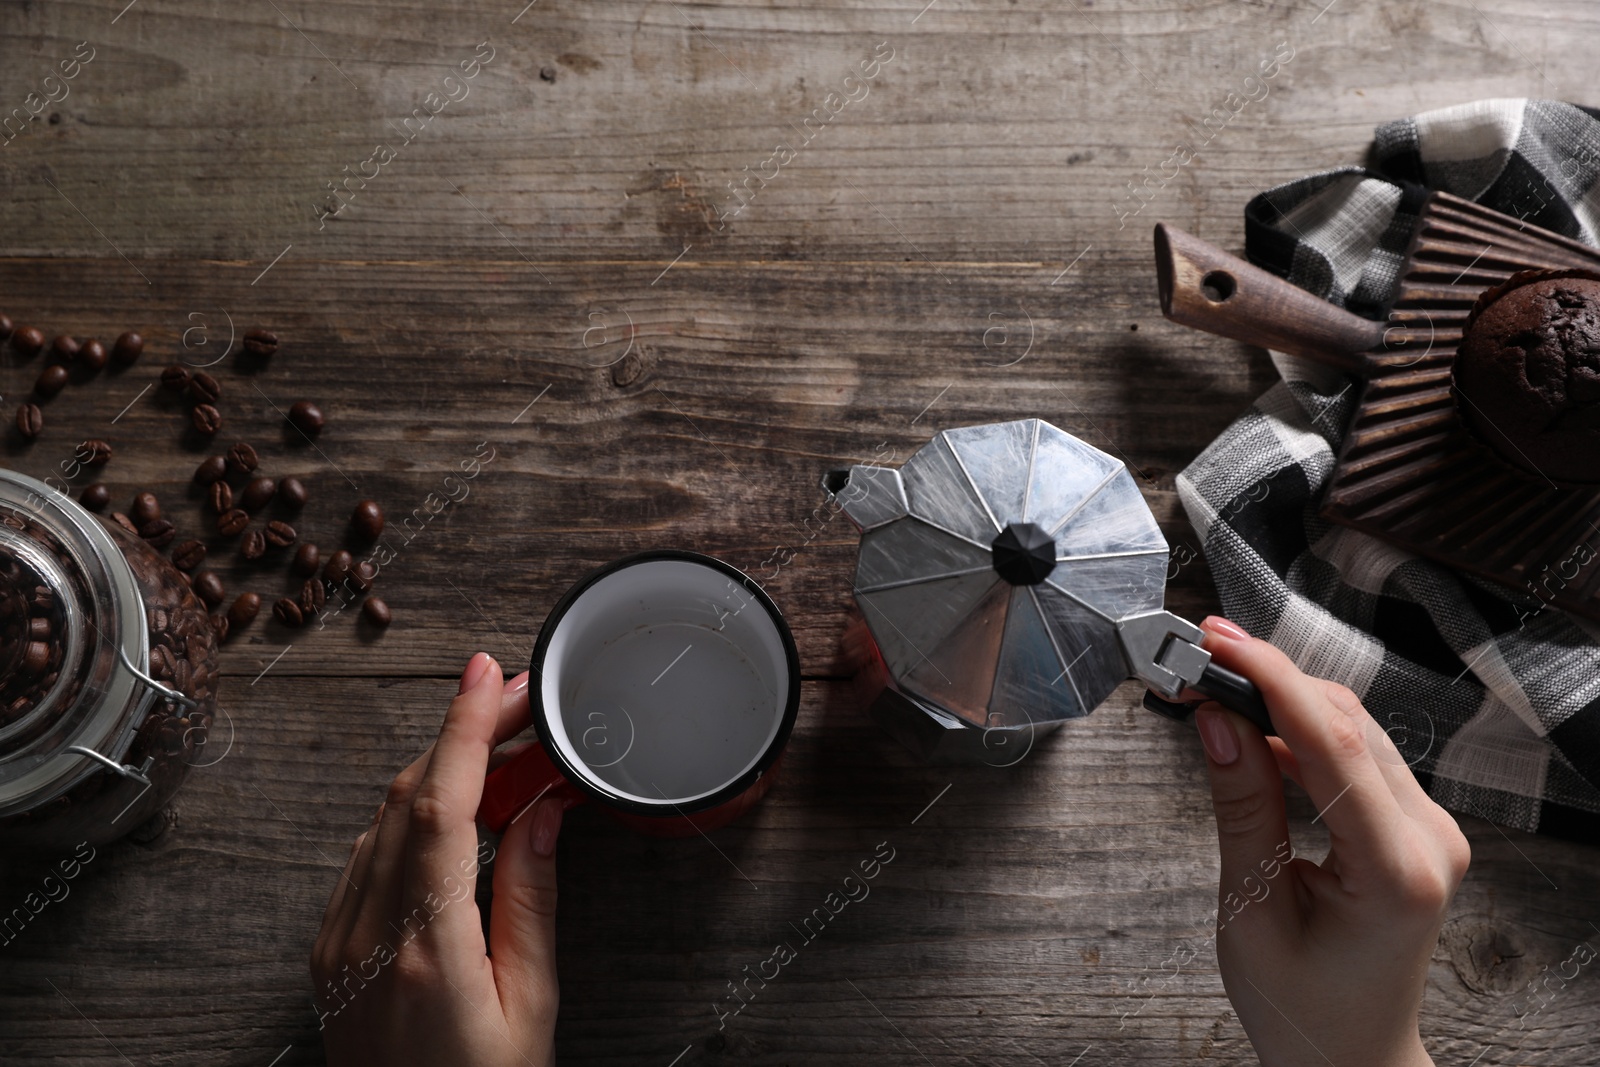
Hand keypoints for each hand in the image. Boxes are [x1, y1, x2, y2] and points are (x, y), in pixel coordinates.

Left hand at [312, 652, 571, 1066]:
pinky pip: (370, 857)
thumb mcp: (531, 1003)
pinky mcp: (332, 952)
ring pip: (385, 820)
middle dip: (463, 735)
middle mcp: (367, 935)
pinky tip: (465, 813)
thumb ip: (531, 898)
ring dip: (444, 772)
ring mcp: (340, 943)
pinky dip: (417, 817)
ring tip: (512, 755)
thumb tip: (546, 811)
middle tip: (521, 702)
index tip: (487, 674)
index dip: (463, 728)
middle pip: (408, 798)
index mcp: (426, 947)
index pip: (439, 806)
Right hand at [1188, 617, 1469, 1066]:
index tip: (1217, 642)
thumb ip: (1241, 807)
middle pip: (1346, 722)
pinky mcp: (1412, 827)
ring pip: (1352, 729)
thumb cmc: (1303, 1007)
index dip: (1271, 679)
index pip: (1333, 741)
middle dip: (1269, 680)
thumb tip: (1218, 721)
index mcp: (1396, 871)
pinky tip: (1252, 729)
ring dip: (1282, 701)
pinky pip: (1355, 757)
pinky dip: (1300, 733)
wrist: (1349, 1055)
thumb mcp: (1251, 910)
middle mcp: (1429, 841)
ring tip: (1213, 686)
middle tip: (1197, 657)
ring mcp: (1429, 832)